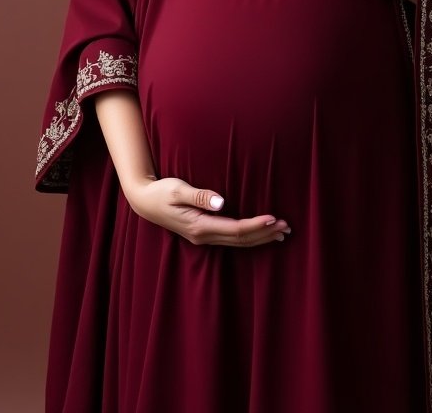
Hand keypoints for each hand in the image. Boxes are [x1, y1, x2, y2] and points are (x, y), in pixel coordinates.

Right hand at [124, 176, 290, 246]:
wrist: (144, 201)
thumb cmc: (161, 191)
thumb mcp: (177, 189)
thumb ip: (199, 195)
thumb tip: (221, 202)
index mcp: (199, 226)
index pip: (235, 229)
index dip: (256, 226)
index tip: (273, 219)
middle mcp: (203, 236)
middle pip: (240, 239)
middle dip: (264, 234)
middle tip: (287, 227)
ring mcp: (203, 237)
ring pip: (237, 242)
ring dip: (260, 238)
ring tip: (281, 233)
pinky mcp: (203, 233)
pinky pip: (231, 239)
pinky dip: (249, 237)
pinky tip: (260, 234)